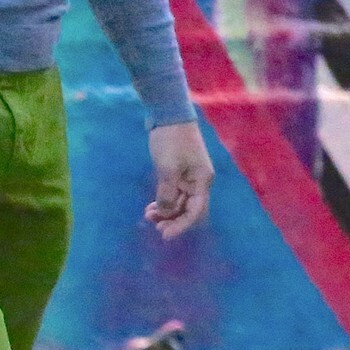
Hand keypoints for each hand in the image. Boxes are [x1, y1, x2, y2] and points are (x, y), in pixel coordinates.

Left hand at [145, 120, 211, 239]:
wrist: (169, 114)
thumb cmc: (171, 140)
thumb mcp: (167, 168)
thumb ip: (167, 193)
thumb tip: (166, 211)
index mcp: (202, 181)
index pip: (195, 211)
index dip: (181, 226)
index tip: (163, 235)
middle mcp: (199, 181)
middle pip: (189, 209)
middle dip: (173, 220)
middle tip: (154, 226)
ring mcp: (189, 176)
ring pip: (180, 202)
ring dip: (166, 211)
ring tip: (148, 215)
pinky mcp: (179, 171)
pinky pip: (174, 193)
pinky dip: (164, 200)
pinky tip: (151, 207)